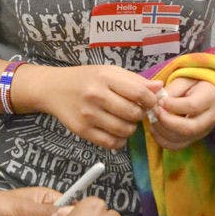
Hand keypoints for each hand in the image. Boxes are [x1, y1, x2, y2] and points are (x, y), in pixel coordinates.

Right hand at [40, 65, 161, 149]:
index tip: (150, 102)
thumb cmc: (86, 78)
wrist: (53, 88)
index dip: (151, 101)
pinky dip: (119, 140)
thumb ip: (135, 80)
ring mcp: (88, 115)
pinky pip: (111, 143)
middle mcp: (96, 95)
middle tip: (135, 111)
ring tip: (124, 120)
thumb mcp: (109, 72)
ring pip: (124, 131)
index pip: (139, 93)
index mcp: (105, 77)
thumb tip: (160, 89)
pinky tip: (115, 131)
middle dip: (140, 115)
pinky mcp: (82, 131)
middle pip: (134, 114)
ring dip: (130, 128)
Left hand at [148, 77, 214, 149]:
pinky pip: (177, 146)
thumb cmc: (193, 83)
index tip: (160, 101)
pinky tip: (155, 128)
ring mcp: (203, 131)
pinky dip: (162, 140)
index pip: (192, 106)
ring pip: (182, 139)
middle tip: (154, 111)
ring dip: (162, 131)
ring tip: (152, 119)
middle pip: (189, 128)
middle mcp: (210, 118)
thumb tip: (157, 101)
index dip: (173, 105)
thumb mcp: (184, 79)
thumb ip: (172, 90)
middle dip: (166, 121)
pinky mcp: (194, 139)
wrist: (204, 92)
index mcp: (210, 98)